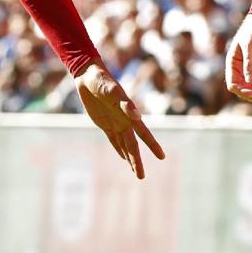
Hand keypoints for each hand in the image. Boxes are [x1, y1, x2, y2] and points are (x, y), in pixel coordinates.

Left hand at [74, 62, 165, 179]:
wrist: (88, 75)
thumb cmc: (101, 80)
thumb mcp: (111, 89)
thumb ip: (124, 102)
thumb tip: (136, 115)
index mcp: (129, 114)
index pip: (144, 134)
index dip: (152, 146)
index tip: (162, 157)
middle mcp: (125, 120)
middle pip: (133, 146)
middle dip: (137, 161)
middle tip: (141, 177)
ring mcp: (115, 123)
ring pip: (124, 145)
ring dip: (130, 158)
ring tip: (136, 171)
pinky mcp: (104, 123)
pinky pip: (113, 139)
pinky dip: (118, 149)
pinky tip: (123, 157)